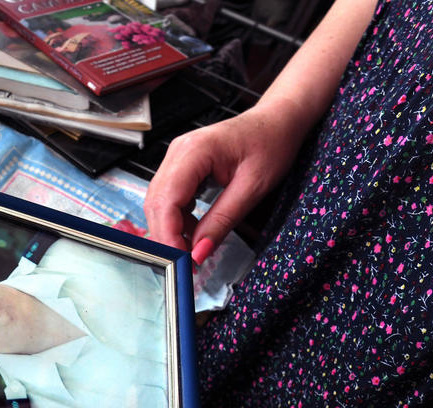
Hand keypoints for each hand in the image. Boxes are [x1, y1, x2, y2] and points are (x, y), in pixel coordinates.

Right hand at [144, 102, 306, 259]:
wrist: (278, 120)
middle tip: (186, 262)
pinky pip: (168, 197)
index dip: (168, 235)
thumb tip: (199, 252)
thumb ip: (223, 221)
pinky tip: (194, 230)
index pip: (166, 201)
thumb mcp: (253, 188)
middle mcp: (178, 151)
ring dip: (171, 229)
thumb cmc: (271, 143)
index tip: (180, 261)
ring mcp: (176, 157)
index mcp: (194, 151)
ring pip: (158, 202)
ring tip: (193, 248)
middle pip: (155, 203)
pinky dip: (177, 218)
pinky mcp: (180, 165)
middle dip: (166, 236)